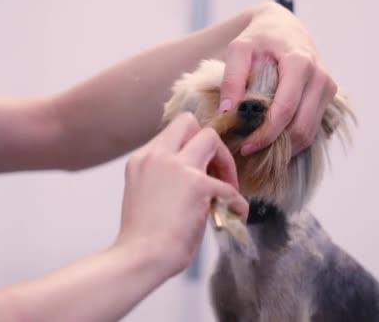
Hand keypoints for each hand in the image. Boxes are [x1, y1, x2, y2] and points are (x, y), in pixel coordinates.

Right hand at [116, 113, 248, 277]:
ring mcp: (178, 167)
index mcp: (141, 159)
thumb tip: (193, 177)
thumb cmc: (143, 235)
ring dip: (225, 162)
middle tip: (215, 171)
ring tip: (227, 187)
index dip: (189, 146)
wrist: (141, 256)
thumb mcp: (145, 192)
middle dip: (207, 143)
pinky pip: (229, 187)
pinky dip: (237, 202)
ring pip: (211, 138)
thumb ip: (163, 176)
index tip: (198, 168)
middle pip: (188, 123)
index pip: (171, 133)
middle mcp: (157, 156)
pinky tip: (237, 213)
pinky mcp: (198, 185)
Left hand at [219, 2, 337, 155]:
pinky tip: (272, 139)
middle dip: (276, 146)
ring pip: (309, 133)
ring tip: (259, 145)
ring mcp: (328, 90)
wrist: (283, 28)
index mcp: (300, 64)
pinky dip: (293, 140)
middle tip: (249, 149)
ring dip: (285, 147)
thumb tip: (228, 111)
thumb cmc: (259, 39)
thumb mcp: (239, 49)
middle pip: (301, 128)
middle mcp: (320, 78)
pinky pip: (312, 129)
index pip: (285, 110)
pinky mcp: (328, 99)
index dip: (266, 134)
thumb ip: (232, 78)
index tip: (245, 146)